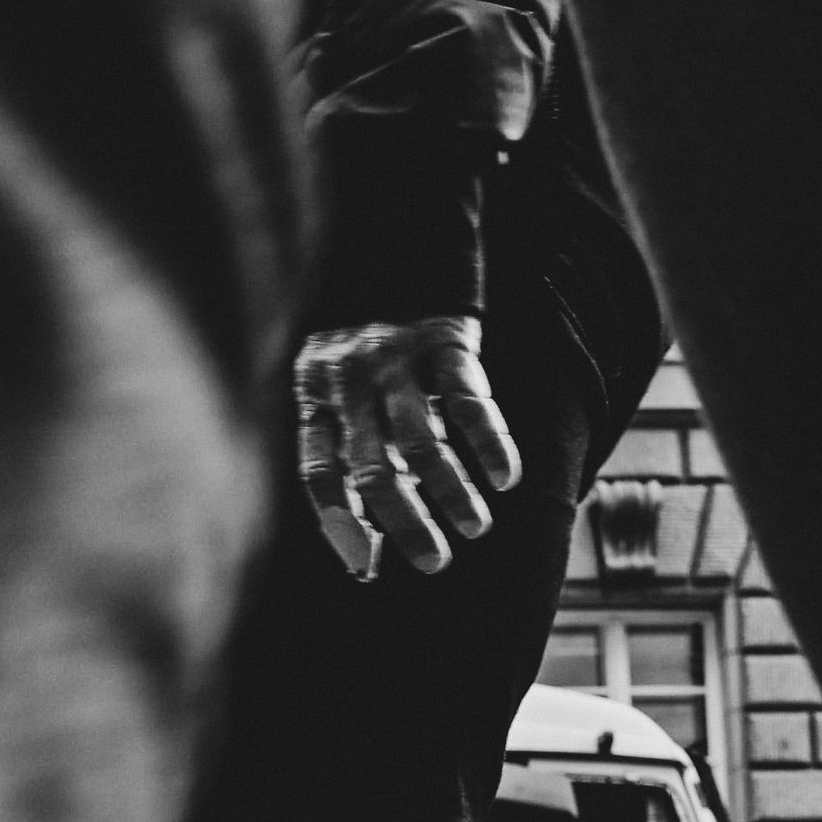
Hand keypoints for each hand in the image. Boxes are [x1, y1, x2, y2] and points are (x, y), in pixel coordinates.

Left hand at [293, 316, 520, 578]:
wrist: (397, 254)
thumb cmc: (367, 355)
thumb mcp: (334, 394)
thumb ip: (342, 458)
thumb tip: (360, 554)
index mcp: (316, 398)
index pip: (320, 473)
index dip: (342, 523)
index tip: (368, 567)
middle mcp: (350, 382)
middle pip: (373, 469)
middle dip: (406, 522)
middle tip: (435, 563)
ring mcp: (397, 360)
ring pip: (422, 442)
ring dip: (451, 492)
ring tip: (476, 527)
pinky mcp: (445, 341)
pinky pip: (467, 401)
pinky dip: (489, 443)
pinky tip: (505, 478)